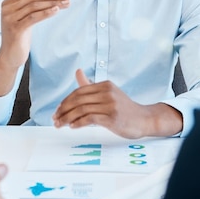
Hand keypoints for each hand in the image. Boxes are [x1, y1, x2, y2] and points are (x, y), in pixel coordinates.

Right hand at [0, 0, 68, 96]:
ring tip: (66, 3)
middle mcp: (6, 9)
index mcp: (7, 3)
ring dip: (53, 3)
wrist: (9, 57)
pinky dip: (46, 13)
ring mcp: (9, 19)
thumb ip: (27, 0)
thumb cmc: (18, 36)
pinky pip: (33, 17)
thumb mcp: (23, 16)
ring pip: (35, 6)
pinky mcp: (16, 29)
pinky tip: (57, 10)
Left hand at [52, 69, 182, 138]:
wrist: (143, 120)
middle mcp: (107, 92)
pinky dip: (78, 123)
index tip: (57, 111)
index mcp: (105, 85)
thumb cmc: (124, 108)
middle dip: (63, 110)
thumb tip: (78, 72)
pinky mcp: (112, 117)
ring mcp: (110, 105)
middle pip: (78, 100)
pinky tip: (73, 126)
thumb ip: (91, 85)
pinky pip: (90, 119)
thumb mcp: (108, 93)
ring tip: (60, 125)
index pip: (79, 91)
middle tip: (55, 119)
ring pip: (82, 110)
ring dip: (67, 118)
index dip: (65, 101)